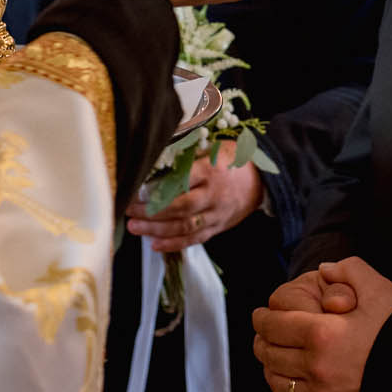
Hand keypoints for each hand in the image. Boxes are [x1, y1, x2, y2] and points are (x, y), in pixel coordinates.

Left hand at [126, 139, 262, 252]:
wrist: (263, 181)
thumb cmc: (233, 160)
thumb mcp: (213, 147)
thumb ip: (187, 155)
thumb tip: (155, 159)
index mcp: (211, 170)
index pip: (180, 182)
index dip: (156, 189)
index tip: (135, 190)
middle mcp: (214, 195)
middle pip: (180, 208)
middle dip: (151, 212)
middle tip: (128, 211)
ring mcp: (216, 214)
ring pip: (185, 226)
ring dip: (157, 230)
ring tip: (135, 228)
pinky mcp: (218, 227)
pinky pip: (195, 239)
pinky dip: (174, 244)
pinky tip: (155, 244)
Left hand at [252, 257, 391, 391]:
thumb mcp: (380, 290)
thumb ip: (350, 270)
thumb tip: (326, 270)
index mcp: (321, 334)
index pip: (273, 325)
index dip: (262, 317)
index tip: (262, 314)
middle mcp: (316, 367)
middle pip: (268, 354)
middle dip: (263, 339)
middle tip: (265, 333)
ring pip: (277, 381)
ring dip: (272, 366)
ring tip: (277, 355)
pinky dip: (294, 389)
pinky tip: (302, 378)